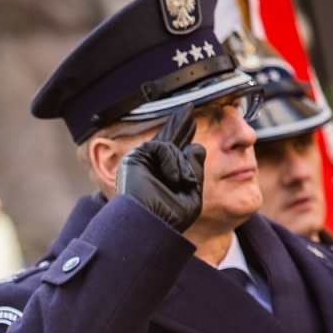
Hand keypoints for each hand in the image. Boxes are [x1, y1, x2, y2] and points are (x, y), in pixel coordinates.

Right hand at [115, 106, 204, 231]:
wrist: (151, 224)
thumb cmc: (169, 216)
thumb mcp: (192, 193)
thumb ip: (195, 171)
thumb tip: (196, 146)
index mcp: (165, 175)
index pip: (177, 149)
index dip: (183, 132)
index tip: (190, 118)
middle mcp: (153, 166)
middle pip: (170, 139)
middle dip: (180, 124)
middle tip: (189, 109)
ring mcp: (144, 161)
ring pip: (172, 147)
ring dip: (182, 165)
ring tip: (181, 183)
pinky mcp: (136, 157)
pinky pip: (163, 147)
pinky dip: (172, 162)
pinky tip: (172, 178)